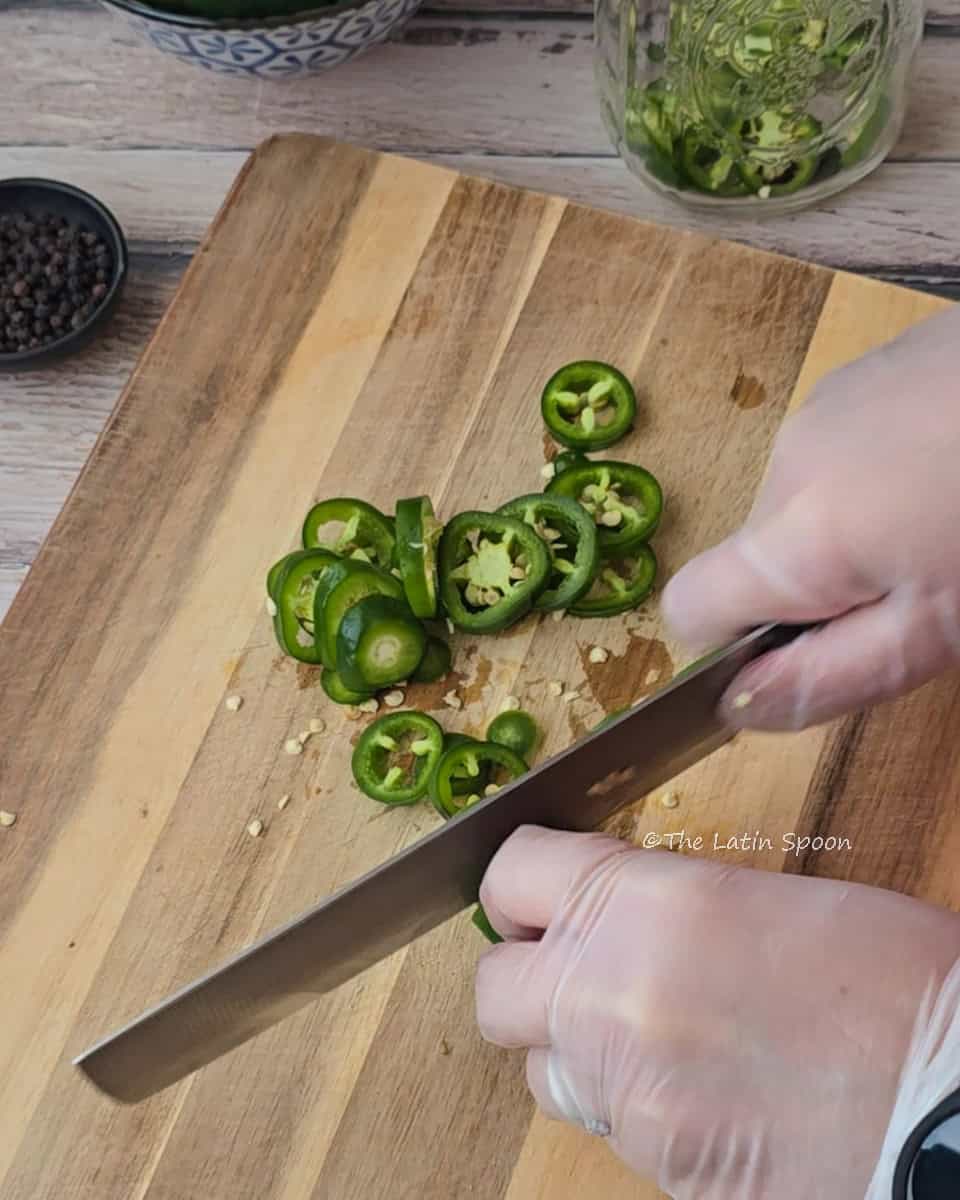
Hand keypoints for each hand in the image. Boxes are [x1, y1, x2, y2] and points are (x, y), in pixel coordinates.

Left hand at [475, 826, 959, 1199]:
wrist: (952, 1104)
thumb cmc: (893, 982)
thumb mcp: (767, 902)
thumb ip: (666, 908)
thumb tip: (625, 924)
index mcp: (644, 907)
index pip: (512, 875)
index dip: (519, 884)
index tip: (532, 893)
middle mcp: (609, 996)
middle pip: (496, 990)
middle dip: (525, 979)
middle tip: (574, 972)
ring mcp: (627, 1094)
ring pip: (547, 1072)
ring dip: (579, 1053)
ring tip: (656, 1041)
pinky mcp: (658, 1170)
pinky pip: (613, 1132)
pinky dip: (639, 1112)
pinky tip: (706, 1099)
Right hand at [662, 306, 959, 730]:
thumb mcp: (946, 630)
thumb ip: (831, 678)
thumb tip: (737, 708)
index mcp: (799, 533)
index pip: (689, 607)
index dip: (738, 648)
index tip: (818, 650)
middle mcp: (791, 458)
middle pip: (758, 555)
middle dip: (820, 588)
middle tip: (928, 591)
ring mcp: (831, 402)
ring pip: (807, 502)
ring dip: (858, 530)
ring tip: (954, 522)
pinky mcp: (875, 366)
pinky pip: (846, 449)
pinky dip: (883, 475)